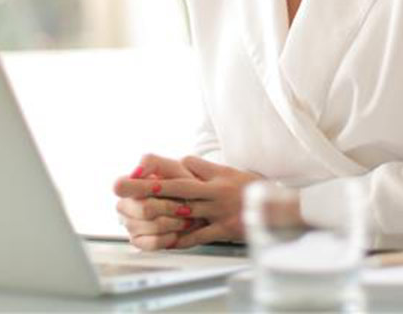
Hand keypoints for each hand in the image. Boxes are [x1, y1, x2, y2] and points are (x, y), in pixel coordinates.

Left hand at [114, 155, 263, 248]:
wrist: (278, 208)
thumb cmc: (251, 189)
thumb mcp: (230, 172)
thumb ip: (206, 169)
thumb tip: (183, 161)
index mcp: (215, 176)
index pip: (185, 167)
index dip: (163, 168)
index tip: (138, 168)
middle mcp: (214, 191)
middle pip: (177, 187)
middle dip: (149, 186)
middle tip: (124, 184)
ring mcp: (218, 211)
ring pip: (184, 210)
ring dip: (159, 211)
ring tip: (137, 212)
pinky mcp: (223, 229)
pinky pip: (198, 235)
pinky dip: (181, 239)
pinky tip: (164, 241)